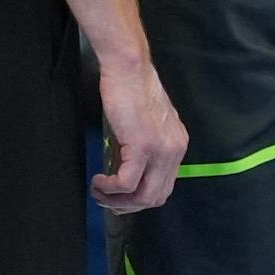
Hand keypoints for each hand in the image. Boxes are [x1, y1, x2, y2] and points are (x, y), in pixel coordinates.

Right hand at [92, 57, 187, 213]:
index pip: (164, 186)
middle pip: (155, 197)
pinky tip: (98, 180)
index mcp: (177, 144)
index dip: (139, 198)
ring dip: (117, 200)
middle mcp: (174, 150)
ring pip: (143, 196)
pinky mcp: (142, 146)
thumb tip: (126, 174)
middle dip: (128, 206)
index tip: (120, 198)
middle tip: (107, 201)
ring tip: (99, 191)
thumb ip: (142, 149)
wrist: (128, 68)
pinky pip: (126, 183)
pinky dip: (109, 188)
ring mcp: (161, 149)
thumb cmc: (131, 90)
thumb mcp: (144, 125)